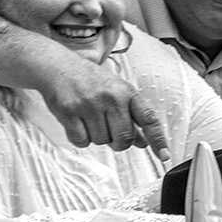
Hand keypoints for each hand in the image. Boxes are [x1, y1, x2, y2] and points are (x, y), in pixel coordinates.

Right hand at [43, 58, 170, 159]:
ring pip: (101, 141)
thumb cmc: (90, 80)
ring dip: (96, 137)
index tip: (164, 155)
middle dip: (118, 142)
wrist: (57, 66)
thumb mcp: (116, 92)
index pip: (149, 119)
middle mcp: (111, 98)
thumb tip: (144, 142)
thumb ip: (131, 117)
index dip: (158, 139)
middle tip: (109, 130)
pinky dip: (80, 138)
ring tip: (89, 118)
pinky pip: (81, 141)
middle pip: (124, 139)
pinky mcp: (69, 111)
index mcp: (126, 93)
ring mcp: (89, 104)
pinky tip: (78, 122)